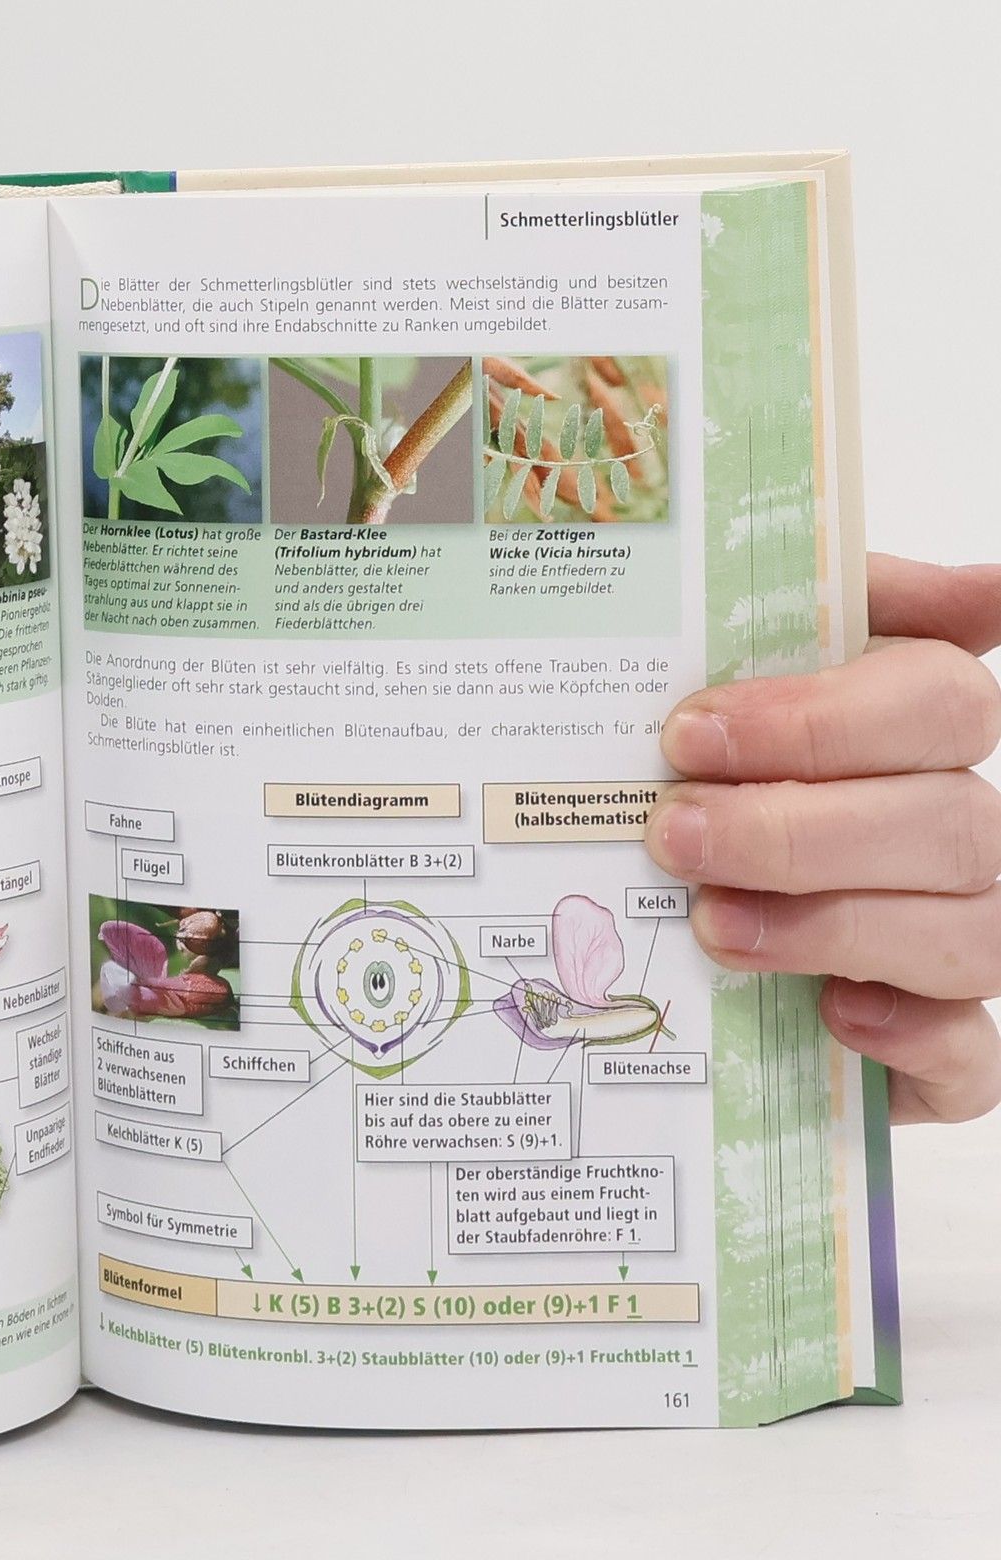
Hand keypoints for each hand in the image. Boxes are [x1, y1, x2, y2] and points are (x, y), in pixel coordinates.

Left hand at [648, 554, 1000, 1123]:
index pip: (939, 701)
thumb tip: (981, 586)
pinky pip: (970, 1053)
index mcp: (921, 731)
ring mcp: (966, 941)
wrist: (671, 916)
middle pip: (946, 820)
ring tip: (710, 921)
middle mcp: (961, 830)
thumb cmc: (714, 777)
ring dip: (830, 925)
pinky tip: (832, 1013)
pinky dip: (912, 1035)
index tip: (690, 731)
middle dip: (795, 830)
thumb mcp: (736, 685)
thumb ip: (815, 615)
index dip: (819, 719)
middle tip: (673, 832)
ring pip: (966, 934)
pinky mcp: (943, 1051)